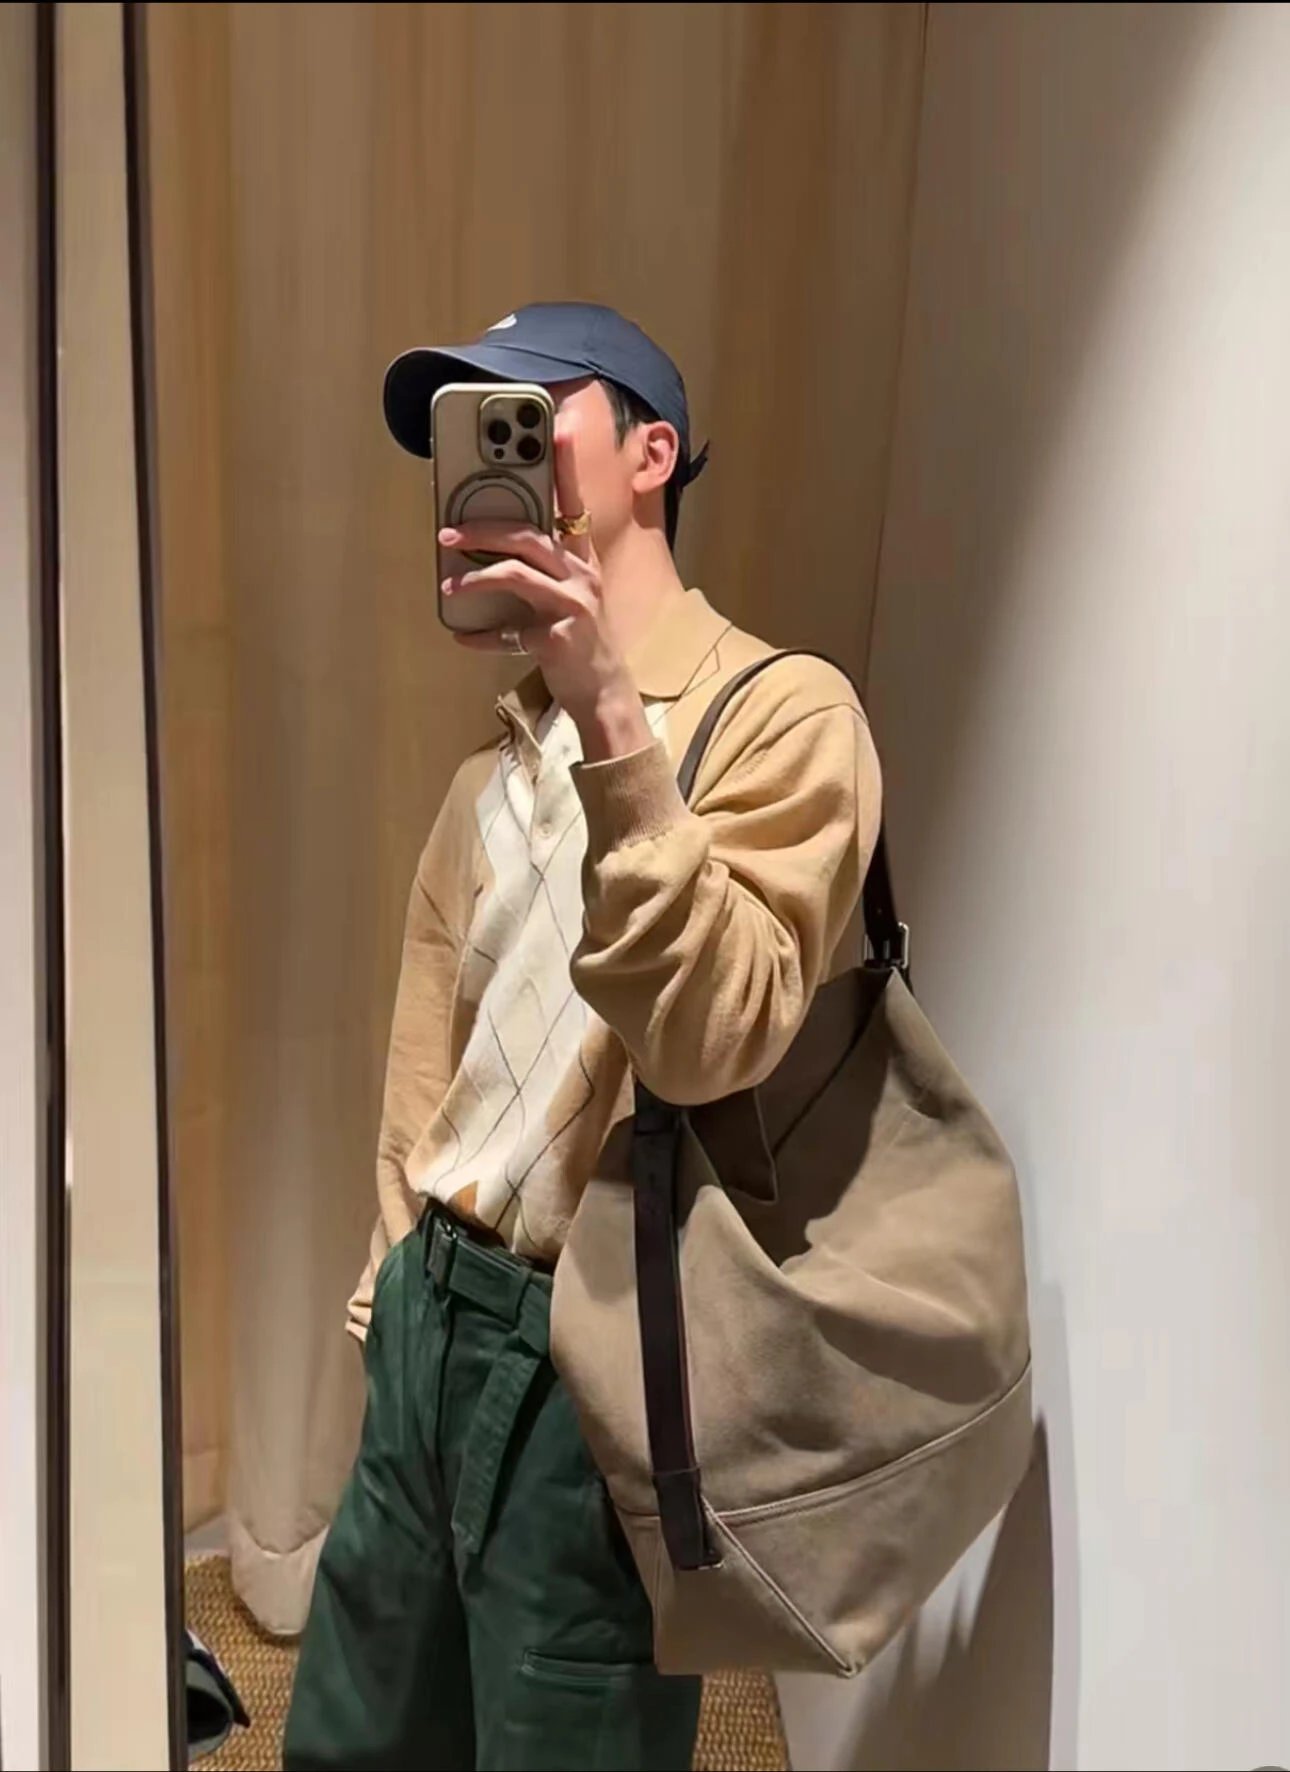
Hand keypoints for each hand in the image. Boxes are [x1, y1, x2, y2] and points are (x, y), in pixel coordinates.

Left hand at [438, 425, 652, 759]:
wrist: (605, 695)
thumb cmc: (579, 640)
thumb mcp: (568, 596)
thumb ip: (538, 570)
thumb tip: (483, 551)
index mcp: (581, 559)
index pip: (573, 501)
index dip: (564, 464)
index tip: (554, 426)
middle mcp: (581, 576)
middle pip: (529, 535)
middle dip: (484, 526)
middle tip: (448, 531)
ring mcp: (573, 606)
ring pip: (516, 573)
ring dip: (475, 575)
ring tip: (449, 584)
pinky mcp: (559, 639)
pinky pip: (508, 631)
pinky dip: (480, 634)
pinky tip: (462, 636)